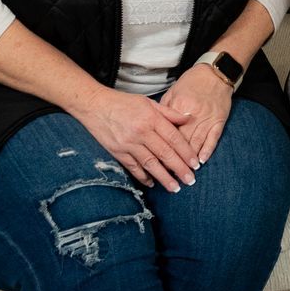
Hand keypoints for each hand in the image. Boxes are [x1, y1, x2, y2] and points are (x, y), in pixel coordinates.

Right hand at [75, 86, 200, 191]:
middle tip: (190, 181)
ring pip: (150, 163)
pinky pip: (133, 167)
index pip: (173, 138)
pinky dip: (143, 176)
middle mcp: (141, 132)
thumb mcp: (148, 102)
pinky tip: (152, 183)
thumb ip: (169, 112)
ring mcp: (128, 143)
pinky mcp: (117, 151)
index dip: (186, 152)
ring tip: (175, 188)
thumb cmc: (123, 102)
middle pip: (164, 153)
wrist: (94, 105)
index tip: (195, 164)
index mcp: (151, 118)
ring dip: (163, 177)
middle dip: (179, 168)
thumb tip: (189, 118)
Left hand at [160, 63, 236, 163]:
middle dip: (176, 158)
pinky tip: (202, 160)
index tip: (156, 160)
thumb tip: (155, 127)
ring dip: (190, 159)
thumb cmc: (192, 82)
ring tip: (184, 173)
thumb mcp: (173, 92)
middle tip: (169, 174)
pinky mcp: (219, 119)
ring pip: (197, 141)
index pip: (169, 131)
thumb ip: (164, 110)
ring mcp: (208, 117)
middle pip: (182, 140)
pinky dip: (207, 149)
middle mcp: (194, 113)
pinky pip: (213, 137)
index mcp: (180, 105)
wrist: (215, 72)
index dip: (162, 147)